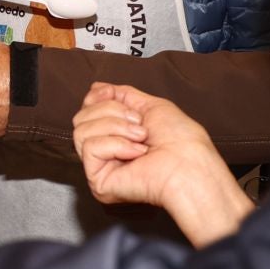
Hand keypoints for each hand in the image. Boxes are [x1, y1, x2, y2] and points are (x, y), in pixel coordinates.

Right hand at [72, 84, 250, 246]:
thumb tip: (96, 87)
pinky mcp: (97, 181)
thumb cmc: (180, 139)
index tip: (110, 92)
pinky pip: (90, 147)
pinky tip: (137, 153)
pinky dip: (116, 144)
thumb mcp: (150, 105)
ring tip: (140, 137)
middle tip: (139, 124)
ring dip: (116, 126)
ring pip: (81, 130)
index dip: (95, 97)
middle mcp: (105, 152)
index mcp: (116, 136)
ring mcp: (100, 167)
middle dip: (111, 111)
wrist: (188, 163)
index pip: (86, 111)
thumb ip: (121, 95)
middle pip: (81, 117)